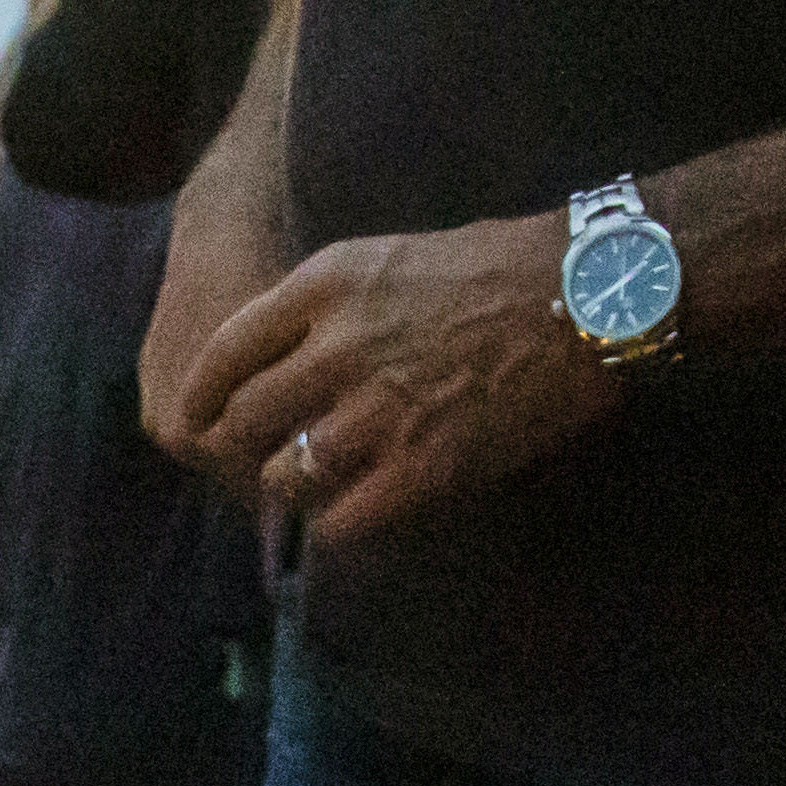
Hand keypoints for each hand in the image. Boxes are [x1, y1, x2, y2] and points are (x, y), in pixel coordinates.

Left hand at [152, 214, 617, 548]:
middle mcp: (336, 348)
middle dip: (246, 449)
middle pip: (243, 422)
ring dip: (292, 488)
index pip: (224, 352)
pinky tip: (358, 511)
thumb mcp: (390, 260)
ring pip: (282, 476)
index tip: (199, 420)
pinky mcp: (418, 468)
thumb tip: (281, 363)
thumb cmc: (499, 269)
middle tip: (265, 460)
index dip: (203, 397)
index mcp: (323, 285)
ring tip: (319, 485)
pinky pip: (336, 520)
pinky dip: (336, 525)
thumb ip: (326, 310)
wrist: (587, 293)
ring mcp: (375, 412)